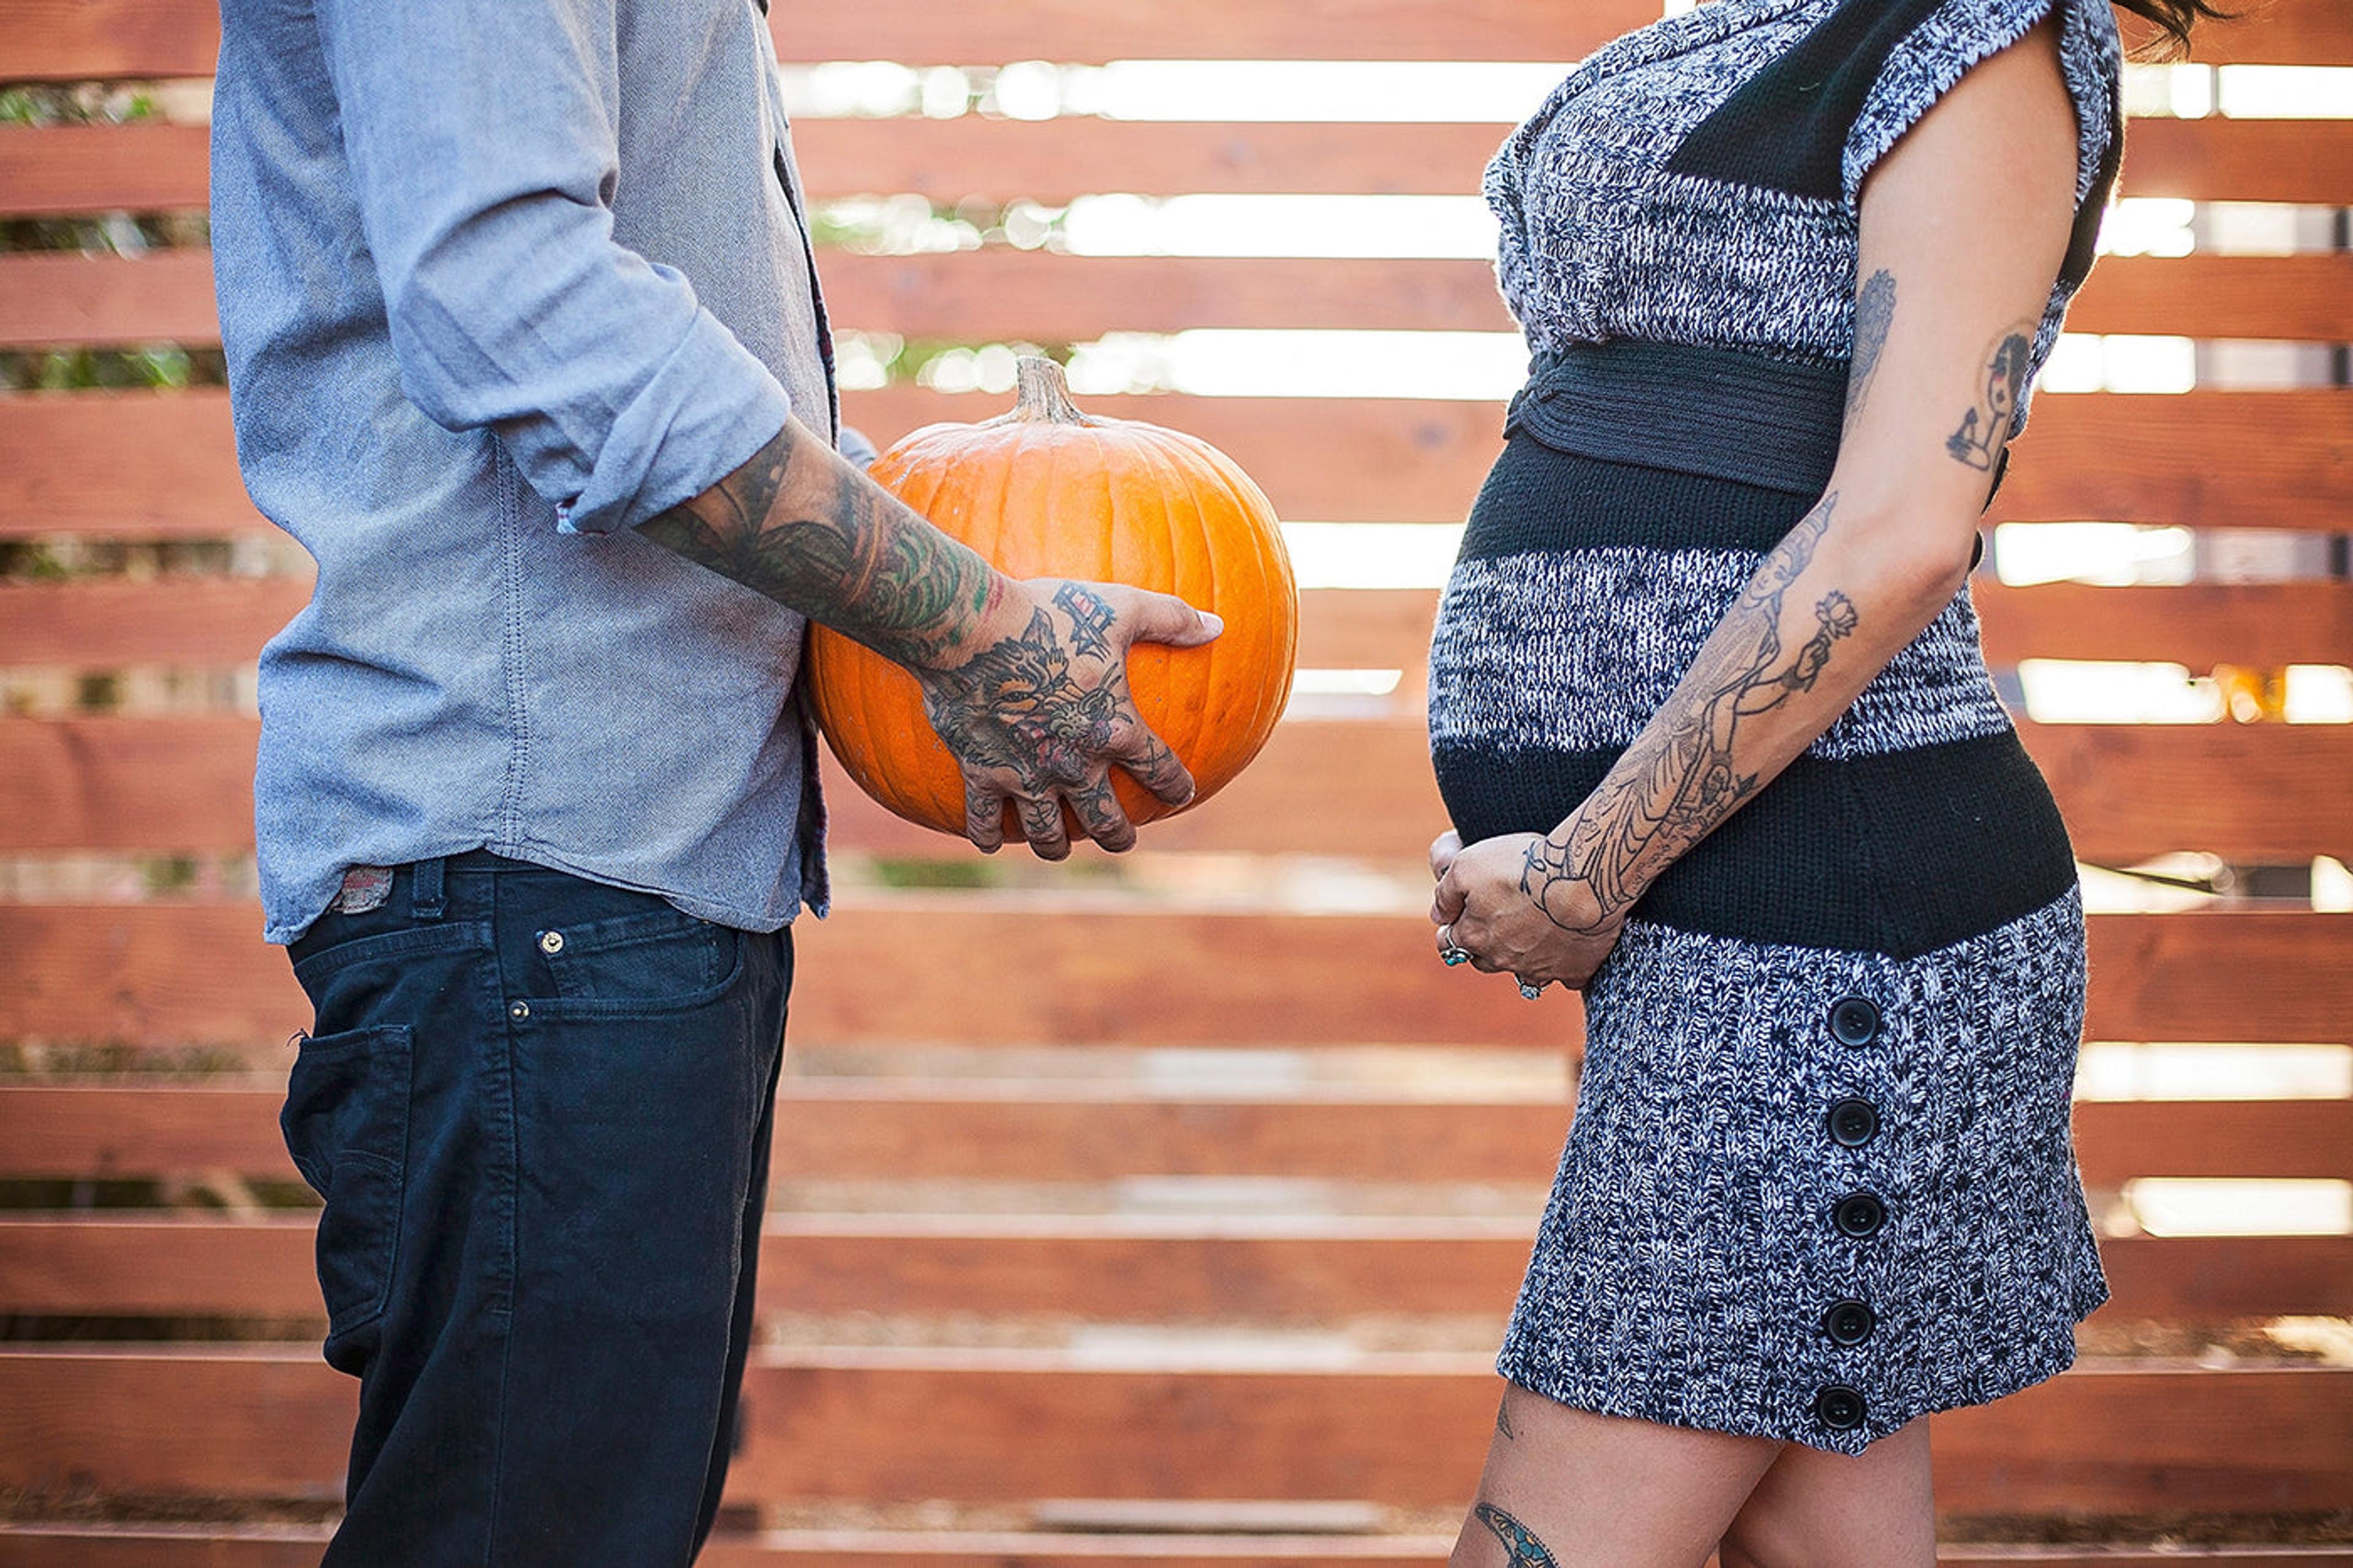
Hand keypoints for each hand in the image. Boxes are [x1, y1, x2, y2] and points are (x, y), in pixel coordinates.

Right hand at [914, 577, 1220, 858]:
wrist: (971, 630)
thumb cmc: (1050, 614)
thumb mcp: (1119, 608)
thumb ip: (1170, 619)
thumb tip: (1218, 627)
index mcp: (1116, 730)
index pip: (1160, 770)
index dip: (1175, 786)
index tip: (1181, 794)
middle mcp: (1076, 764)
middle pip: (1104, 820)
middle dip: (1117, 837)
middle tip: (1120, 840)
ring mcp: (1028, 775)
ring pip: (1046, 832)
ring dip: (1055, 846)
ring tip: (1058, 849)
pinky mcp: (982, 773)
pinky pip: (986, 819)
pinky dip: (989, 836)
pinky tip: (991, 843)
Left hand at [1431, 831, 1626, 993]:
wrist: (1583, 876)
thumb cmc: (1522, 866)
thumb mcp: (1467, 864)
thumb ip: (1446, 893)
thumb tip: (1439, 915)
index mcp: (1474, 937)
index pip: (1449, 942)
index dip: (1452, 928)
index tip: (1459, 916)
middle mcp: (1504, 960)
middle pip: (1483, 960)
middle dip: (1484, 944)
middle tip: (1497, 921)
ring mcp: (1540, 969)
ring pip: (1524, 972)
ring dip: (1523, 957)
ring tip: (1534, 935)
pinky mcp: (1575, 971)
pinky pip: (1566, 976)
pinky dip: (1564, 965)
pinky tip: (1570, 946)